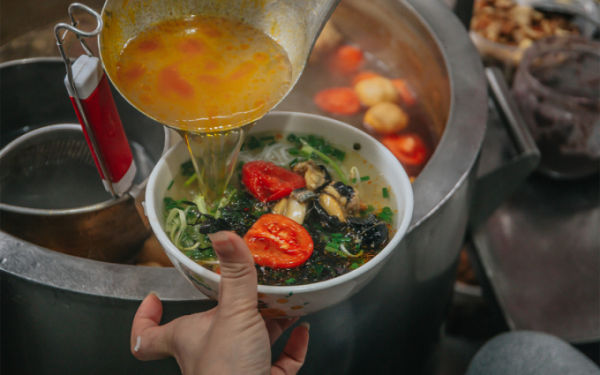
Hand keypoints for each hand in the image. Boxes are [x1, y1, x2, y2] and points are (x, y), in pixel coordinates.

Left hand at [130, 231, 309, 374]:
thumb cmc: (228, 373)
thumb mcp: (232, 315)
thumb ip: (234, 275)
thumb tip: (224, 235)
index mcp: (188, 338)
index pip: (148, 335)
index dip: (145, 317)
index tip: (155, 297)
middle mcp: (210, 351)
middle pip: (215, 324)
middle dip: (235, 303)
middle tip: (250, 282)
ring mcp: (239, 366)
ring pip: (252, 338)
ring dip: (271, 319)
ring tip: (287, 298)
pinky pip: (280, 360)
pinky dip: (293, 345)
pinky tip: (302, 329)